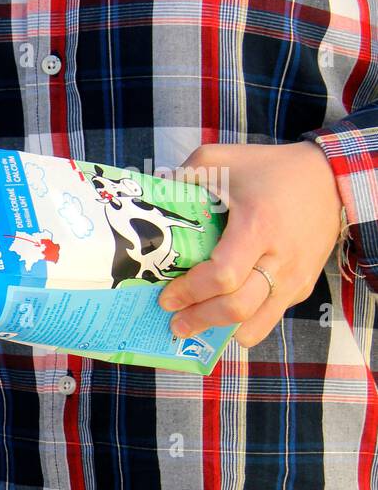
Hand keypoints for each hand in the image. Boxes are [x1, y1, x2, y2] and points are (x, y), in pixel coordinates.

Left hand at [158, 141, 344, 347]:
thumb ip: (189, 171)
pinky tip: (221, 317)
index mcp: (258, 228)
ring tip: (195, 326)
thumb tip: (156, 189)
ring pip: (257, 323)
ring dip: (221, 330)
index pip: (223, 275)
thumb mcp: (227, 159)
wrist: (333, 178)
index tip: (167, 297)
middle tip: (174, 322)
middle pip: (238, 308)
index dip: (191, 292)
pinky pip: (271, 317)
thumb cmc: (274, 170)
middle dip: (200, 320)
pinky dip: (244, 324)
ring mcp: (295, 278)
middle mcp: (281, 259)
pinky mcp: (303, 287)